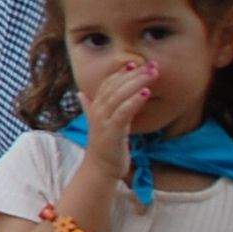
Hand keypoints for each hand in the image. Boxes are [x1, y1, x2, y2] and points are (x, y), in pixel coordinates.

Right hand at [80, 55, 157, 179]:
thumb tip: (80, 94)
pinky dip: (134, 101)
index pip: (107, 84)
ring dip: (136, 83)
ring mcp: (103, 121)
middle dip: (133, 74)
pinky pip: (123, 112)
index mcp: (95, 108)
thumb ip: (89, 107)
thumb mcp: (98, 123)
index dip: (120, 72)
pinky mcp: (111, 131)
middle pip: (114, 86)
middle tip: (151, 65)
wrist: (100, 169)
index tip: (134, 63)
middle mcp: (97, 111)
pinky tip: (146, 93)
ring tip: (152, 75)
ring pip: (118, 96)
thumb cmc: (104, 146)